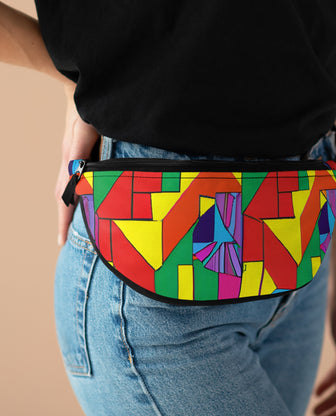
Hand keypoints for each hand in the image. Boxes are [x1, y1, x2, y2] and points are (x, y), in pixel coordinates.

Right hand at [55, 82, 99, 245]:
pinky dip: (75, 193)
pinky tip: (83, 197)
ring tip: (71, 226)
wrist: (79, 87)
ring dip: (68, 208)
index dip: (64, 219)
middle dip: (64, 219)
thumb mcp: (84, 130)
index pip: (64, 196)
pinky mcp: (79, 152)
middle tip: (64, 240)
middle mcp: (69, 162)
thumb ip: (80, 152)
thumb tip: (76, 178)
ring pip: (67, 188)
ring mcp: (73, 157)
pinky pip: (74, 178)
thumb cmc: (85, 107)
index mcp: (71, 161)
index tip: (61, 241)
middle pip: (62, 196)